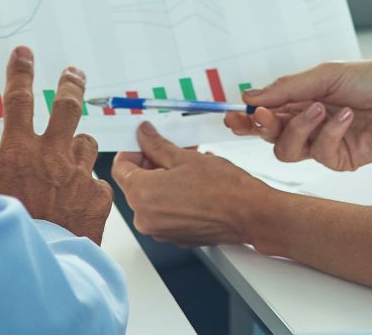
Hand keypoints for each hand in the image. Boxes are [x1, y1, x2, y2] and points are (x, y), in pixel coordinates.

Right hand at [0, 47, 111, 243]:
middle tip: (74, 73)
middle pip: (67, 106)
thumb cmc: (12, 237)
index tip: (25, 55)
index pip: (18, 100)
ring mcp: (78, 174)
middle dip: (71, 84)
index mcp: (18, 154)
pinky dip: (89, 188)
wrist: (41, 269)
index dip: (21, 73)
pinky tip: (78, 205)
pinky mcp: (99, 195)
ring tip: (70, 164)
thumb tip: (6, 163)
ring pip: (87, 144)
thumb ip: (6, 171)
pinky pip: (96, 182)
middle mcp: (51, 156)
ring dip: (79, 148)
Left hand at [112, 122, 278, 247]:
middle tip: (172, 150)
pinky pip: (165, 212)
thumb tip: (143, 135)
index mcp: (142, 195)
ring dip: (164, 179)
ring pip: (152, 197)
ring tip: (188, 166)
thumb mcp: (185, 157)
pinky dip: (173, 197)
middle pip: (136, 183)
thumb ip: (156, 145)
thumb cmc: (223, 189)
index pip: (120, 167)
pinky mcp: (175, 237)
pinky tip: (193, 185)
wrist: (250, 215)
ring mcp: (160, 231)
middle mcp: (145, 218)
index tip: (145, 141)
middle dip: (152, 164)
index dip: (133, 150)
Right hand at [223, 60, 371, 170]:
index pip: (265, 112)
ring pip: (287, 150)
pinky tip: (347, 117)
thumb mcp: (324, 75)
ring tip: (320, 108)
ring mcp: (321, 143)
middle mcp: (307, 124)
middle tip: (263, 116)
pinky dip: (330, 132)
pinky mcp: (338, 160)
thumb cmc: (371, 80)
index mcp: (300, 100)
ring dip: (299, 128)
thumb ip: (287, 89)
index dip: (246, 117)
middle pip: (269, 136)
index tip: (233, 116)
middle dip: (261, 127)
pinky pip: (319, 152)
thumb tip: (251, 95)